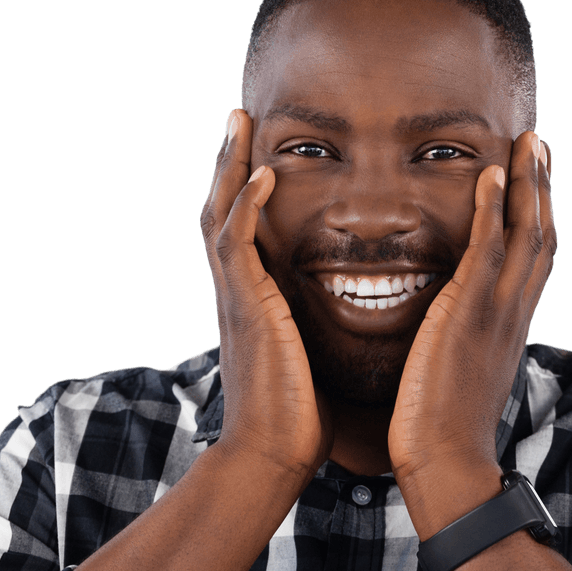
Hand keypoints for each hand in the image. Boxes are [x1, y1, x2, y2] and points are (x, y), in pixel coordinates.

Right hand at [201, 109, 332, 488]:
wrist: (272, 454)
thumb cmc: (297, 415)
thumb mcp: (309, 357)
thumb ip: (316, 329)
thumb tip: (351, 321)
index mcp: (255, 300)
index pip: (244, 230)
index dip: (249, 189)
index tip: (262, 150)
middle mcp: (238, 290)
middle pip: (223, 208)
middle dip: (228, 161)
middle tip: (237, 116)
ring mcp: (237, 296)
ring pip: (220, 213)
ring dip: (229, 165)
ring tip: (239, 121)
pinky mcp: (246, 306)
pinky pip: (236, 243)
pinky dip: (247, 205)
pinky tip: (265, 172)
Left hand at [388, 132, 553, 533]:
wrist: (446, 462)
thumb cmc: (444, 429)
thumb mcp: (463, 379)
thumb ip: (466, 349)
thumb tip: (455, 339)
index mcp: (510, 327)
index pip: (533, 261)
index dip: (538, 218)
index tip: (534, 182)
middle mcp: (513, 313)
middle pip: (542, 236)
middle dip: (542, 188)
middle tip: (541, 145)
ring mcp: (496, 312)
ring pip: (526, 234)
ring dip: (527, 184)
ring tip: (526, 143)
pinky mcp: (469, 314)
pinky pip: (487, 248)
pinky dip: (490, 207)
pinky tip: (489, 172)